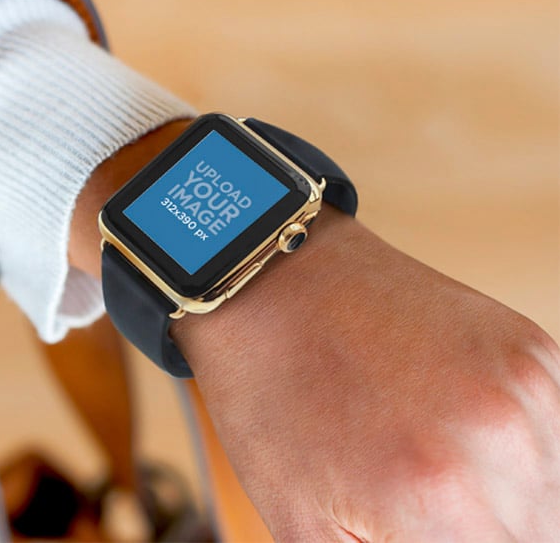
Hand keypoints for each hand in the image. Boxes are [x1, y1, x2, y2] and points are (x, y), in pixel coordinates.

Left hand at [70, 122, 559, 540]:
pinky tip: (447, 417)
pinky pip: (550, 429)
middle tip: (411, 495)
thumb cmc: (271, 399)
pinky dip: (514, 442)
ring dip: (503, 493)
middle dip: (474, 527)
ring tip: (423, 453)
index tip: (415, 526)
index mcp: (438, 500)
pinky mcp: (532, 348)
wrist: (273, 285)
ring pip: (548, 488)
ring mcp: (522, 386)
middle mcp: (498, 442)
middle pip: (530, 533)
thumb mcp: (304, 523)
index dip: (440, 541)